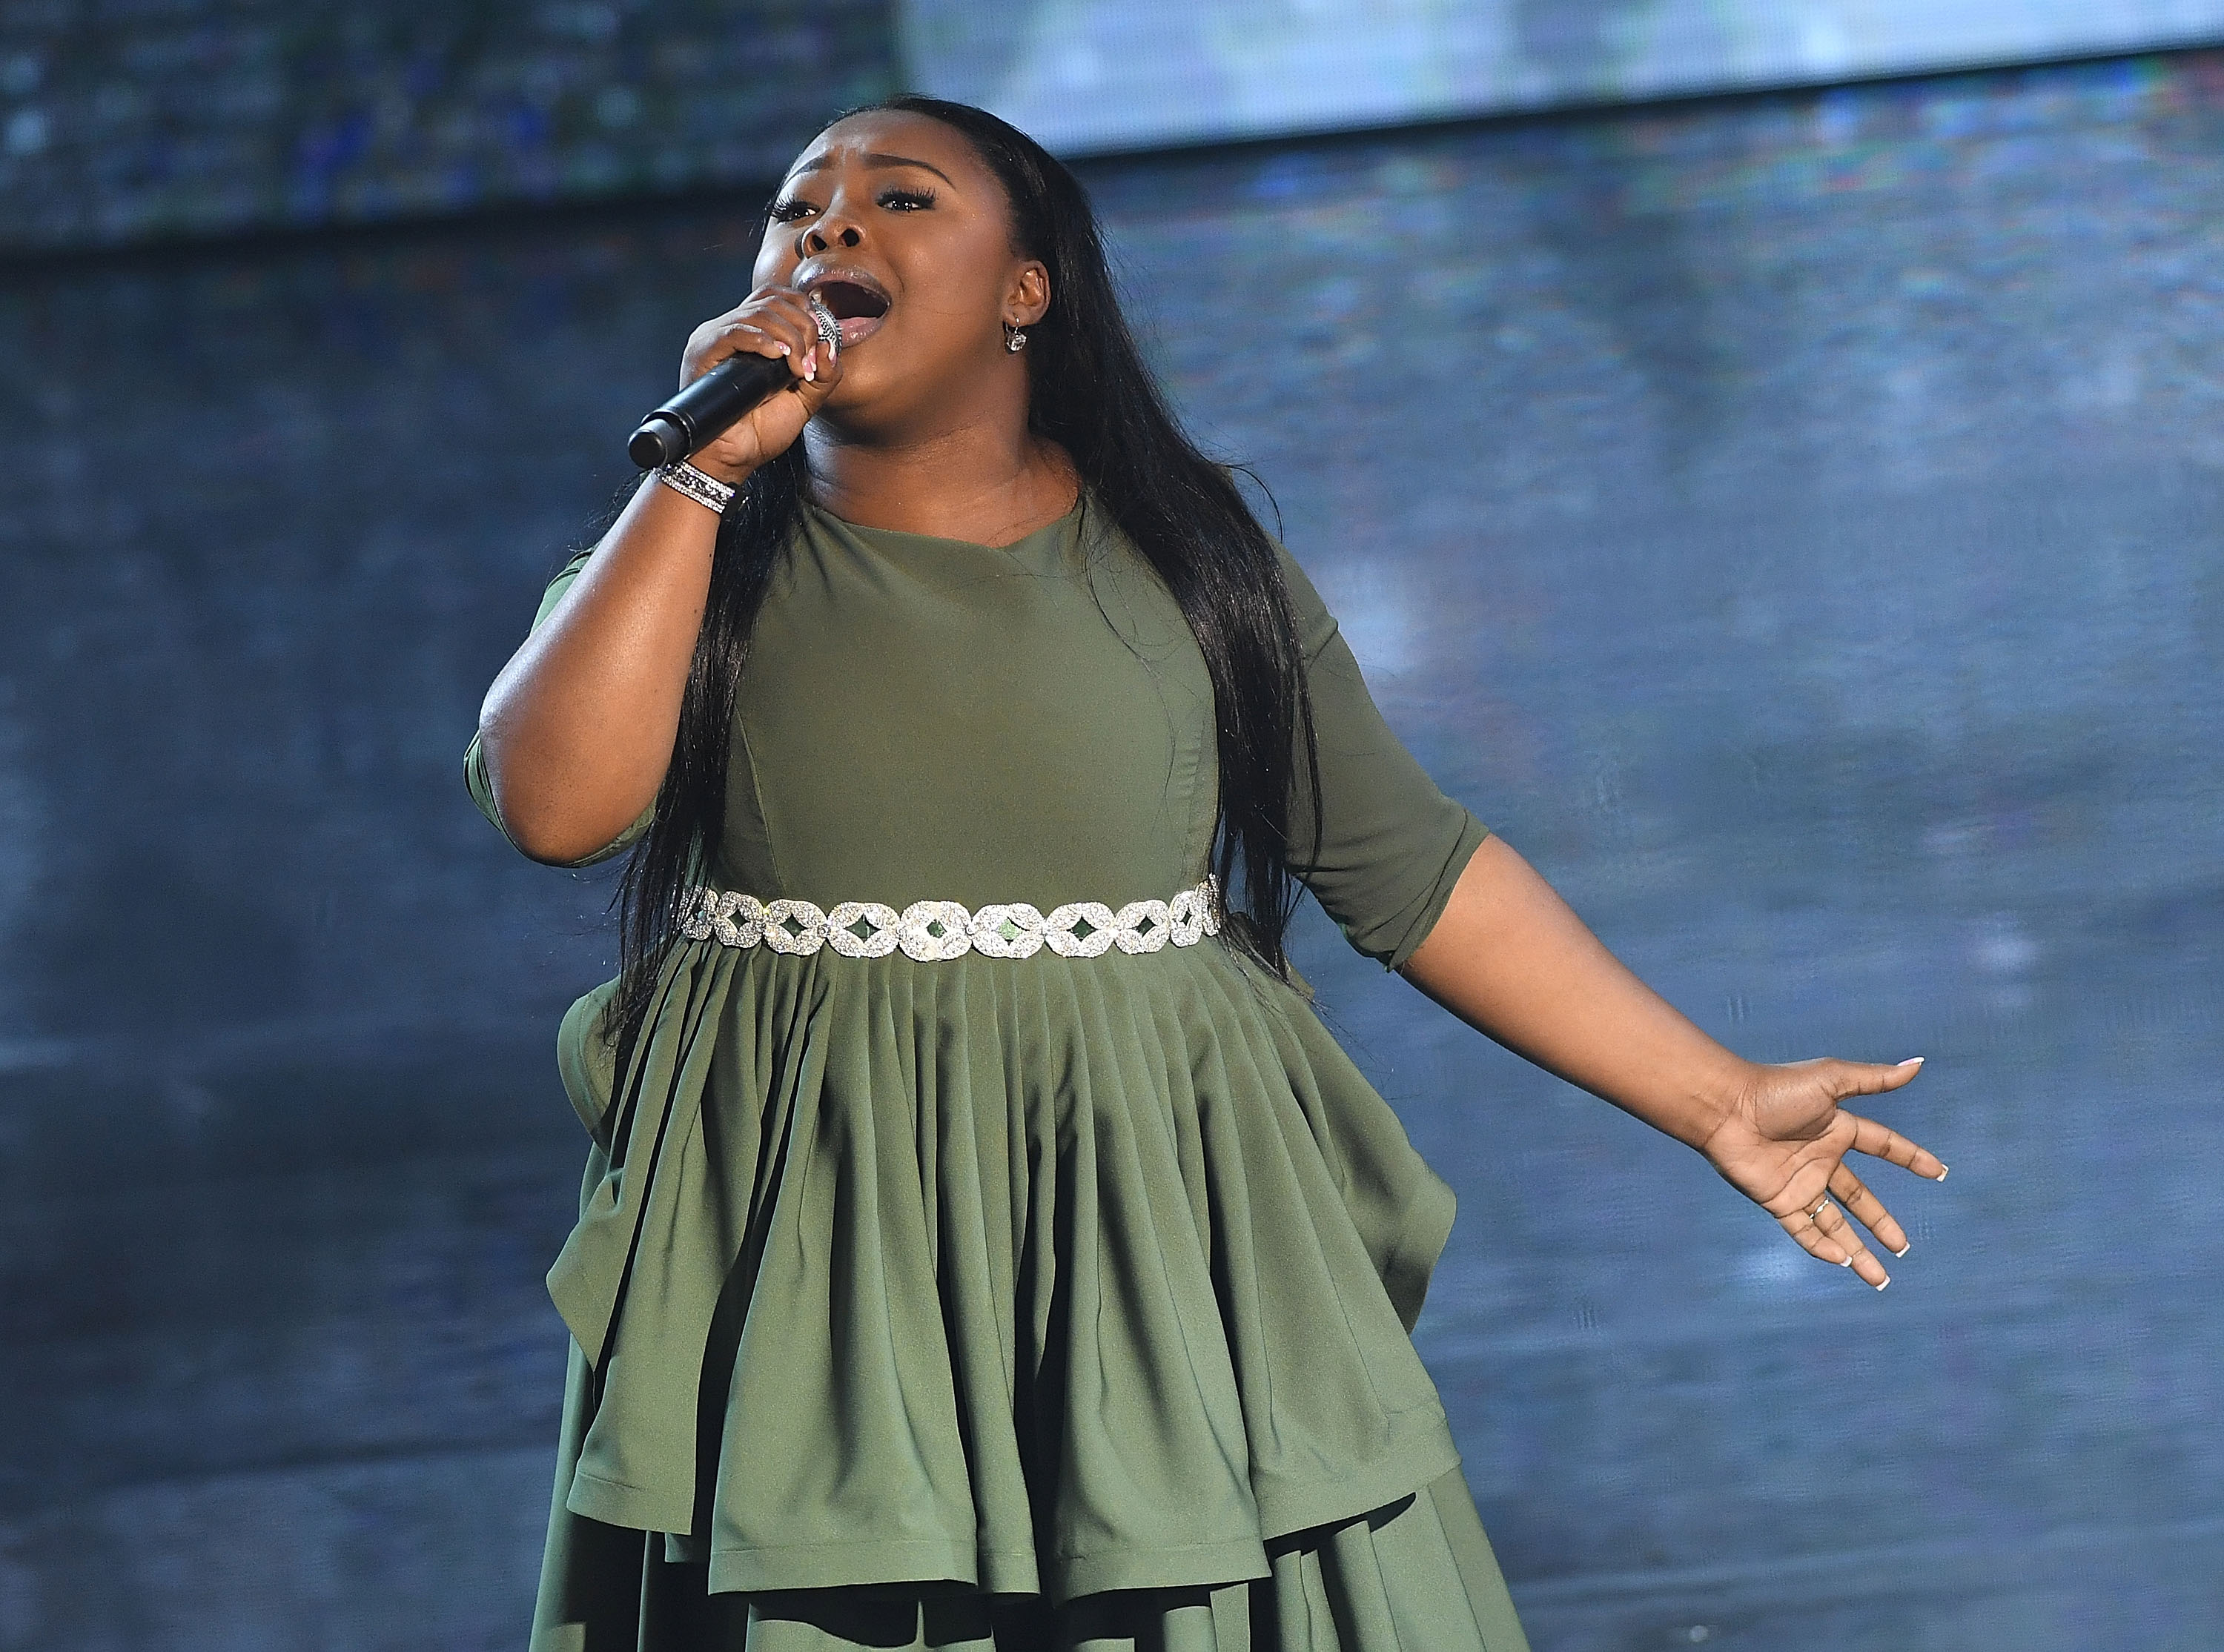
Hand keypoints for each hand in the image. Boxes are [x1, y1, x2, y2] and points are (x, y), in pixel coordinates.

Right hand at [677, 285, 840, 483]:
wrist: (732, 458)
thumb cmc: (760, 431)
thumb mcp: (805, 401)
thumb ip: (824, 376)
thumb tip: (829, 347)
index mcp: (754, 333)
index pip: (779, 296)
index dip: (805, 310)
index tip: (820, 341)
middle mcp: (733, 329)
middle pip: (773, 300)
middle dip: (802, 328)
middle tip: (807, 362)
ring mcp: (715, 338)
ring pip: (758, 312)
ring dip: (788, 337)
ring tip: (795, 368)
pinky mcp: (703, 352)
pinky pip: (733, 331)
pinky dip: (761, 340)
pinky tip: (777, 357)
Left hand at [1700, 1057, 1946, 1289]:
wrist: (1725, 1109)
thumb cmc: (1774, 1089)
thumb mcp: (1830, 1079)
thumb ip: (1874, 1079)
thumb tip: (1918, 1064)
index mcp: (1836, 1128)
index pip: (1882, 1145)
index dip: (1909, 1157)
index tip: (1938, 1172)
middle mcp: (1821, 1159)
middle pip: (1859, 1198)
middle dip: (1881, 1222)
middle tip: (1903, 1246)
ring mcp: (1799, 1182)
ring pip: (1834, 1223)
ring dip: (1857, 1251)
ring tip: (1880, 1278)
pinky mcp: (1777, 1199)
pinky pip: (1804, 1229)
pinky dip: (1823, 1247)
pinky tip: (1843, 1262)